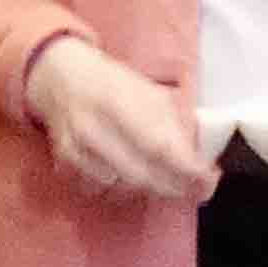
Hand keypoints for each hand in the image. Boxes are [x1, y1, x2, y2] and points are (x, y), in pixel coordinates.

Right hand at [23, 34, 215, 202]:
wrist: (59, 76)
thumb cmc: (112, 82)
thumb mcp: (147, 90)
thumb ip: (171, 122)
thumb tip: (197, 161)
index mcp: (119, 100)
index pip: (159, 145)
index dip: (186, 168)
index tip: (209, 179)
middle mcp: (94, 126)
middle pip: (141, 174)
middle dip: (175, 187)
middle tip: (196, 190)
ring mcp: (76, 147)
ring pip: (122, 187)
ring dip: (150, 190)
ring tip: (167, 182)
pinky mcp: (65, 161)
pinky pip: (100, 189)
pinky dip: (121, 189)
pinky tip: (132, 179)